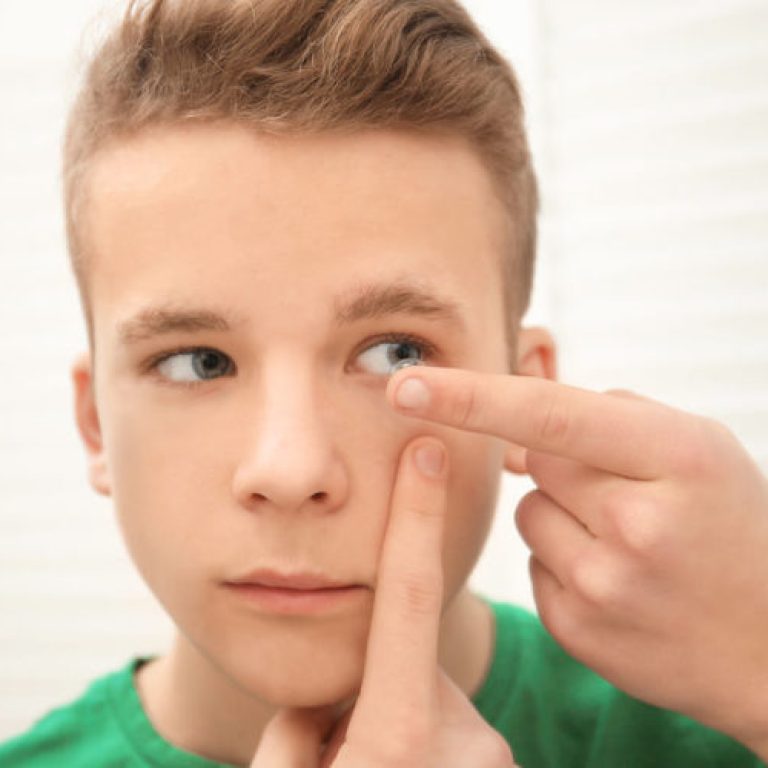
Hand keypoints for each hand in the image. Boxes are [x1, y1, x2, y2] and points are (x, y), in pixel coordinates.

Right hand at [251, 437, 517, 767]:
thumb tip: (321, 700)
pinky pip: (450, 732)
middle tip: (343, 747)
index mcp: (400, 739)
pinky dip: (422, 747)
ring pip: (426, 698)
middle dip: (376, 679)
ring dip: (395, 721)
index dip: (415, 516)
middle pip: (409, 661)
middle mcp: (463, 740)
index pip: (409, 596)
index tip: (428, 453)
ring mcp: (491, 759)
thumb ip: (297, 722)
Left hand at [385, 367, 767, 754]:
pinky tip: (617, 580)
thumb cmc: (731, 525)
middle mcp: (636, 523)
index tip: (404, 383)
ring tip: (627, 542)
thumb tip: (511, 430)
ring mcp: (603, 585)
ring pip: (529, 513)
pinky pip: (535, 563)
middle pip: (534, 459)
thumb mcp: (696, 448)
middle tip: (623, 490)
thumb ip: (603, 419)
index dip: (470, 396)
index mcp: (675, 457)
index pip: (548, 414)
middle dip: (560, 460)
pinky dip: (566, 561)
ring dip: (562, 514)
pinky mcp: (576, 629)